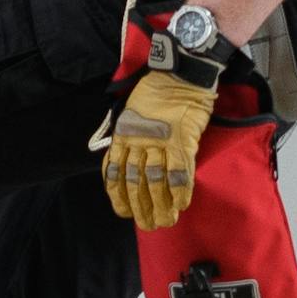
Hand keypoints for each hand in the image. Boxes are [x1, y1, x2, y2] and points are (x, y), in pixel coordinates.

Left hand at [101, 60, 217, 226]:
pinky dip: (181, 191)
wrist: (179, 73)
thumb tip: (128, 163)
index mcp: (122, 135)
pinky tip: (182, 204)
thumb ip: (129, 138)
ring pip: (155, 181)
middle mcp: (137, 141)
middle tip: (147, 225)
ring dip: (160, 205)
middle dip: (140, 208)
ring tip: (165, 221)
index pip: (114, 173)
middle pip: (134, 182)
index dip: (118, 197)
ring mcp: (160, 141)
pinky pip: (179, 171)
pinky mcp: (181, 140)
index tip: (123, 213)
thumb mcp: (132, 113)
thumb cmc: (156, 92)